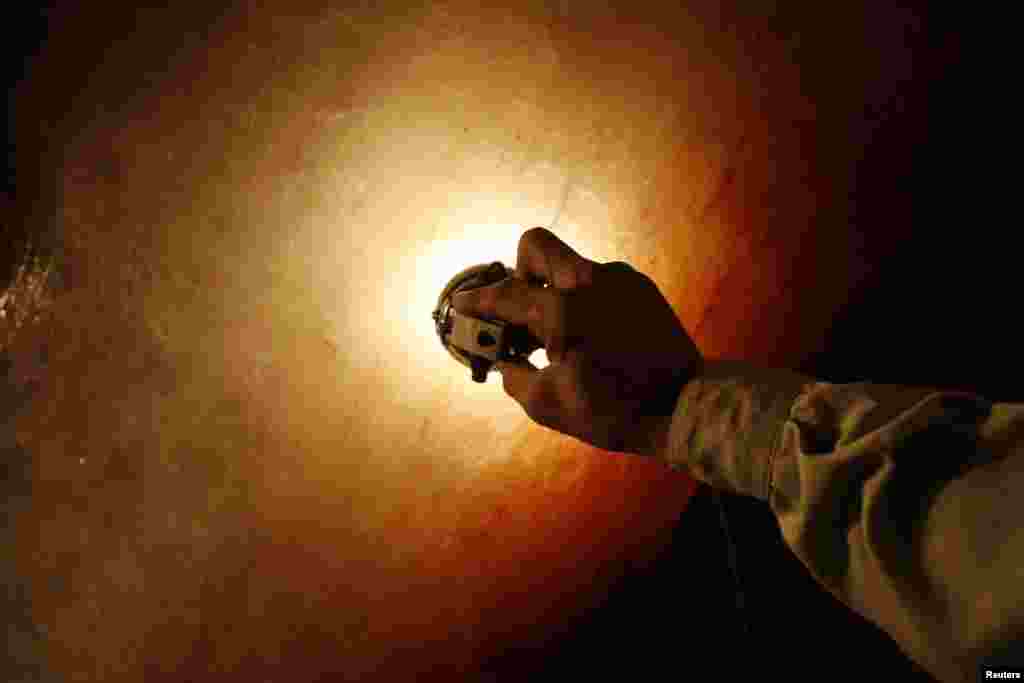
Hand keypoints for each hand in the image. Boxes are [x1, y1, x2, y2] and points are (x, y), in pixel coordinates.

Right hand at [452, 227, 702, 457]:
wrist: (681, 407)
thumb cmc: (612, 412)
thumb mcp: (548, 404)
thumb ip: (514, 375)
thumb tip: (503, 361)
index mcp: (564, 311)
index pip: (505, 294)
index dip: (477, 300)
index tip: (462, 303)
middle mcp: (591, 282)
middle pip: (537, 245)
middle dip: (519, 270)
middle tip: (519, 307)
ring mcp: (620, 280)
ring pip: (571, 266)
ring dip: (555, 291)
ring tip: (561, 335)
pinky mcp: (641, 287)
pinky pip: (600, 282)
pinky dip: (585, 301)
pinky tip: (595, 336)